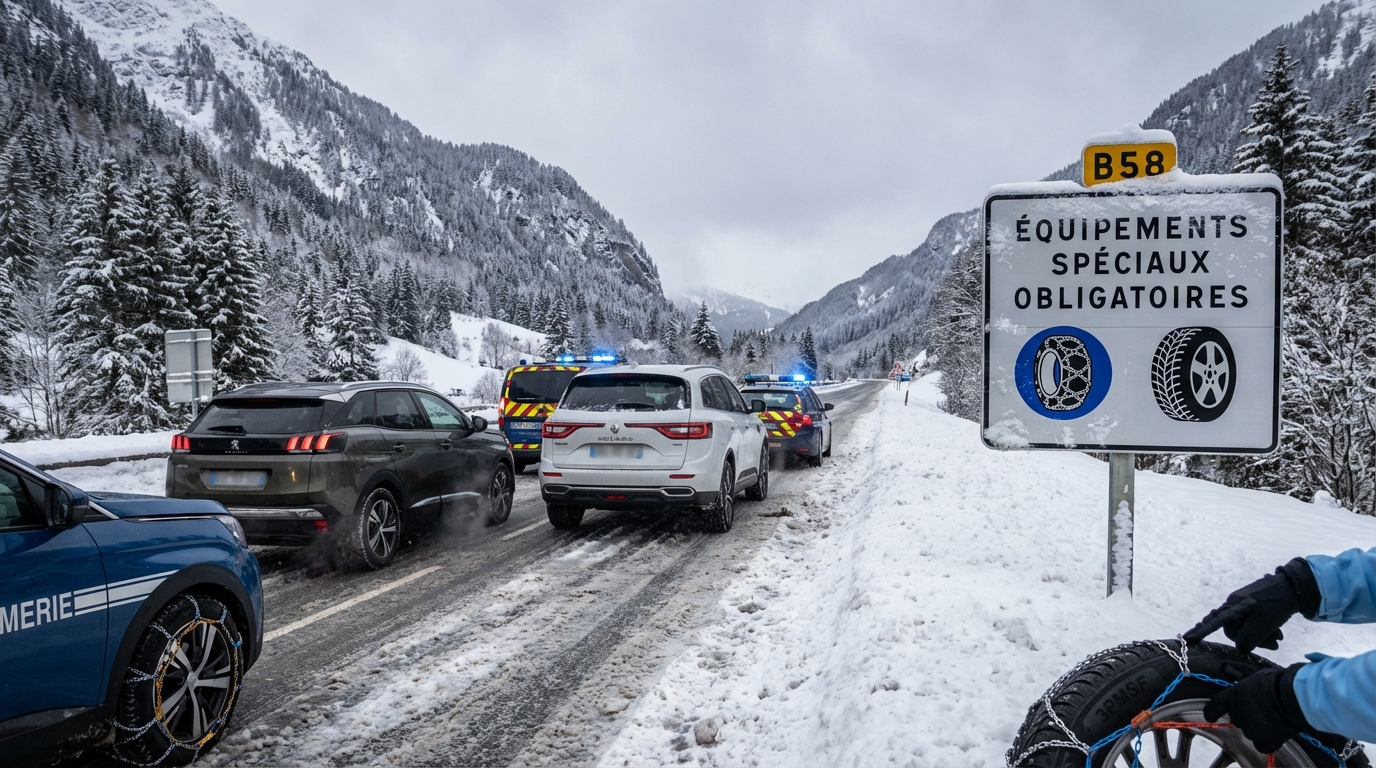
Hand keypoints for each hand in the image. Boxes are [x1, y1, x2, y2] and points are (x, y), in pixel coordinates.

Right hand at [1183, 558, 1319, 652]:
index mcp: (1233, 607)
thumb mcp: (1265, 622)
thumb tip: (1240, 648)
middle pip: (1234, 631)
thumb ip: (1249, 637)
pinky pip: (1251, 623)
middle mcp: (1233, 605)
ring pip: (1245, 628)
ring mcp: (1242, 605)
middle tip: (1275, 644)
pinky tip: (1277, 631)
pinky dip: (1263, 630)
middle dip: (1253, 640)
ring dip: (1261, 636)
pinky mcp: (1251, 606)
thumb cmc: (1278, 603)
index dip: (1200, 632)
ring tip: (1279, 637)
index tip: (1187, 640)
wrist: (1293, 586)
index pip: (1213, 623)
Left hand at [1203, 664, 1308, 753]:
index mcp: (1233, 695)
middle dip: (1248, 717)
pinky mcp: (1263, 740)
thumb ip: (1248, 690)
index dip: (1212, 712)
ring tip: (1275, 720)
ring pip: (1251, 733)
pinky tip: (1277, 733)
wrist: (1292, 696)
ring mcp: (1249, 729)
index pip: (1215, 706)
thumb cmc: (1277, 683)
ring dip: (1260, 729)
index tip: (1210, 716)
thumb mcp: (1256, 679)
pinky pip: (1262, 745)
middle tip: (1264, 711)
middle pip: (1238, 719)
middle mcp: (1237, 713)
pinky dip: (1269, 742)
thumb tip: (1251, 692)